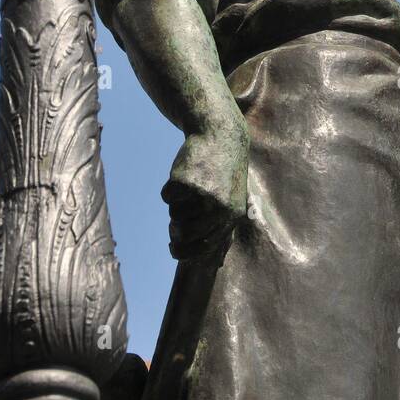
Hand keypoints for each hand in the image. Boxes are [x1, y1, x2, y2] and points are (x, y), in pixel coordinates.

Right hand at [161, 110, 249, 260]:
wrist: (221, 135)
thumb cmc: (225, 173)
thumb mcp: (233, 202)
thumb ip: (224, 232)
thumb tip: (216, 265)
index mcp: (232, 217)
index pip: (203, 248)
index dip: (184, 252)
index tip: (173, 248)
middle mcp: (218, 208)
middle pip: (184, 234)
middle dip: (175, 229)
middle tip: (175, 218)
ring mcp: (201, 194)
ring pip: (174, 214)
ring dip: (176, 205)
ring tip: (191, 187)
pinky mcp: (185, 180)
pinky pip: (166, 197)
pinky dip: (169, 189)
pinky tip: (183, 175)